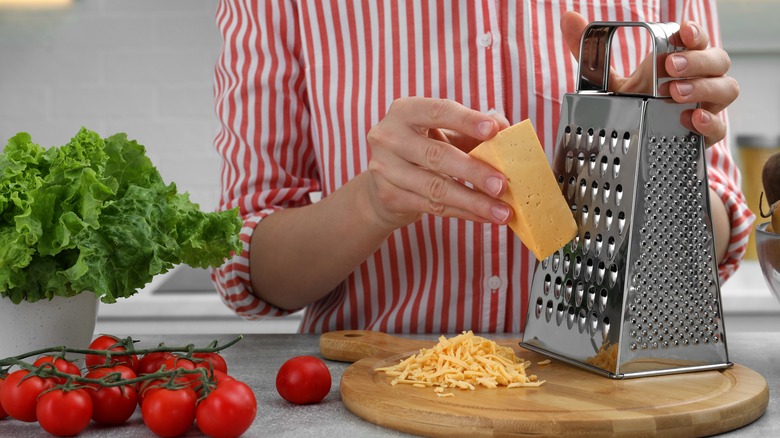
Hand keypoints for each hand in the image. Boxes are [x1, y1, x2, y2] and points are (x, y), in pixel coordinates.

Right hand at [364, 97, 511, 229]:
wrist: (383, 183)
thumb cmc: (422, 150)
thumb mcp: (442, 133)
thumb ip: (471, 130)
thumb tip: (505, 128)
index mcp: (405, 111)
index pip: (437, 112)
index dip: (466, 120)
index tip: (494, 131)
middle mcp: (389, 137)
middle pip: (436, 155)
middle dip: (473, 171)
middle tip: (502, 185)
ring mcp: (385, 169)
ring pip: (436, 188)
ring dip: (473, 201)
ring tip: (502, 211)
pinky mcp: (389, 197)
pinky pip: (433, 207)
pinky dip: (464, 213)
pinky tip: (485, 216)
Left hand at [560, 11, 738, 146]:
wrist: (637, 142)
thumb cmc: (634, 103)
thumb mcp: (610, 80)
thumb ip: (589, 52)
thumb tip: (569, 18)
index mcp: (682, 60)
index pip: (698, 39)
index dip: (695, 33)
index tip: (682, 32)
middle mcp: (700, 79)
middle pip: (717, 60)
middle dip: (697, 61)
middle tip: (671, 67)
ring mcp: (706, 105)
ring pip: (726, 89)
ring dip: (704, 88)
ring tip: (675, 92)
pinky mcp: (706, 133)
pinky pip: (720, 127)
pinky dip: (710, 123)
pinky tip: (691, 119)